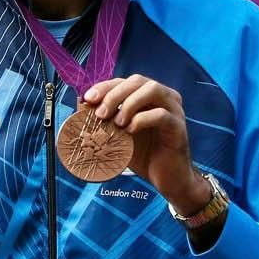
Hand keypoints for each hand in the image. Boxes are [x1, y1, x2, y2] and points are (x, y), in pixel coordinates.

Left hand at [82, 75, 212, 214]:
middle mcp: (164, 97)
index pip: (124, 81)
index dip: (105, 87)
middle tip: (100, 114)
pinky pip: (161, 114)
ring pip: (153, 89)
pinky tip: (130, 131)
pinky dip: (142, 120)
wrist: (166, 177)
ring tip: (117, 123)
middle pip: (138, 80)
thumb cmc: (143, 153)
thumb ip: (104, 118)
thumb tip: (80, 104)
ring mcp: (174, 110)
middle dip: (114, 94)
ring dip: (129, 103)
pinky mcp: (178, 126)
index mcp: (148, 96)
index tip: (88, 99)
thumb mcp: (118, 134)